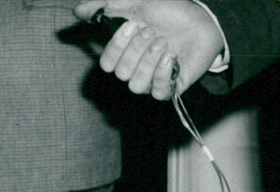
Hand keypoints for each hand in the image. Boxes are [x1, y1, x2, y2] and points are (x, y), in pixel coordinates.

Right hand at [74, 0, 223, 99]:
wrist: (203, 18)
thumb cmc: (169, 11)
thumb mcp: (136, 2)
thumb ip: (105, 5)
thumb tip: (76, 10)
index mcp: (125, 53)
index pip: (107, 64)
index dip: (116, 46)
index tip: (132, 24)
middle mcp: (136, 69)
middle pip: (121, 73)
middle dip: (136, 50)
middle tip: (153, 31)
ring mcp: (153, 80)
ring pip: (136, 85)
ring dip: (149, 62)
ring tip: (164, 42)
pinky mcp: (171, 88)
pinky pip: (157, 93)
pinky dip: (162, 74)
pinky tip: (172, 57)